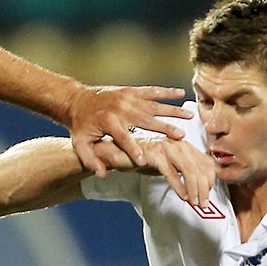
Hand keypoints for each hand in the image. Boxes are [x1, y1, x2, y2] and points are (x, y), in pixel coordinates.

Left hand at [69, 85, 192, 177]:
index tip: (145, 162)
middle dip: (164, 129)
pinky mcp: (131, 91)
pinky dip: (166, 92)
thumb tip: (103, 174)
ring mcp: (127, 98)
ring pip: (153, 105)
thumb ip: (90, 160)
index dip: (133, 150)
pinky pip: (151, 91)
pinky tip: (181, 94)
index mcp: (107, 122)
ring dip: (172, 111)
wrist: (77, 100)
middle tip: (181, 137)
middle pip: (145, 121)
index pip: (123, 138)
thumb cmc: (80, 126)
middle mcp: (120, 108)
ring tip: (189, 118)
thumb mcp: (80, 144)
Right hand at [131, 134, 216, 206]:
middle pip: (200, 167)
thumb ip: (182, 170)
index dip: (211, 179)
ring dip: (194, 189)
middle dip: (204, 189)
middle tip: (203, 204)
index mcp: (183, 144)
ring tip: (194, 202)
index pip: (206, 161)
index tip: (208, 194)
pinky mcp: (155, 155)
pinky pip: (171, 173)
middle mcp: (177, 143)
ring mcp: (166, 148)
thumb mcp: (167, 164)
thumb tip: (197, 186)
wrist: (120, 153)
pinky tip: (183, 196)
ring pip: (189, 170)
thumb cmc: (143, 159)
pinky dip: (179, 186)